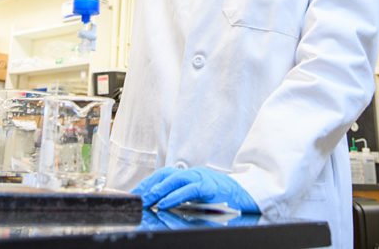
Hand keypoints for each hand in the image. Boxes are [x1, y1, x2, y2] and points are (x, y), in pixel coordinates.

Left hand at [131, 167, 259, 212]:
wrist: (243, 195)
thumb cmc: (219, 196)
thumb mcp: (197, 194)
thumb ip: (181, 194)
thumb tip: (159, 201)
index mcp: (189, 174)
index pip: (163, 175)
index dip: (148, 182)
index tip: (135, 193)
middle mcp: (192, 173)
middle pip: (165, 174)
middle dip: (148, 185)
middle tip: (136, 197)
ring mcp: (200, 178)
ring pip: (174, 180)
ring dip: (157, 190)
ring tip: (146, 200)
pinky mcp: (208, 187)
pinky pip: (188, 190)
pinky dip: (174, 196)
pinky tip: (163, 204)